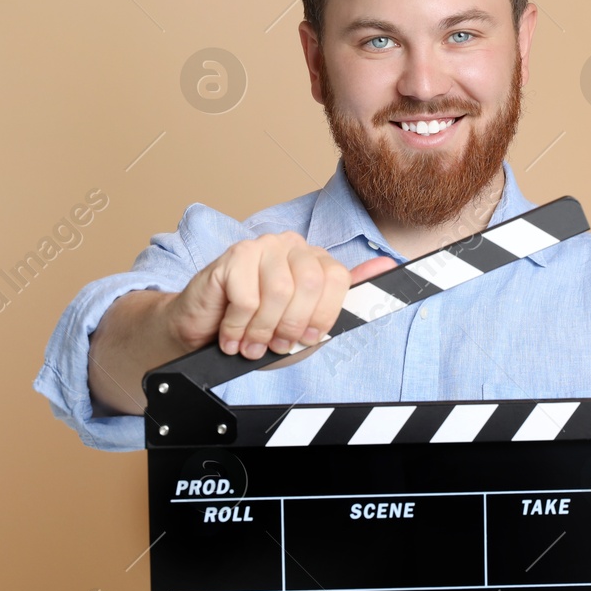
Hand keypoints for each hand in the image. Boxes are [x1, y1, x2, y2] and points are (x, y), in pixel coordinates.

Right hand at [167, 232, 394, 359]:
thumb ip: (347, 299)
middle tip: (273, 344)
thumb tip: (388, 266)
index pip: (339, 280)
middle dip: (292, 326)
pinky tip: (231, 333)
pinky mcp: (233, 255)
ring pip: (279, 293)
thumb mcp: (305, 327)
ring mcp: (262, 246)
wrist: (202, 334)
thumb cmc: (255, 330)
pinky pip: (248, 298)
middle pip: (311, 285)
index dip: (323, 317)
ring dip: (263, 330)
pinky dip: (238, 326)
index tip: (304, 338)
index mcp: (314, 260)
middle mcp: (291, 246)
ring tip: (250, 342)